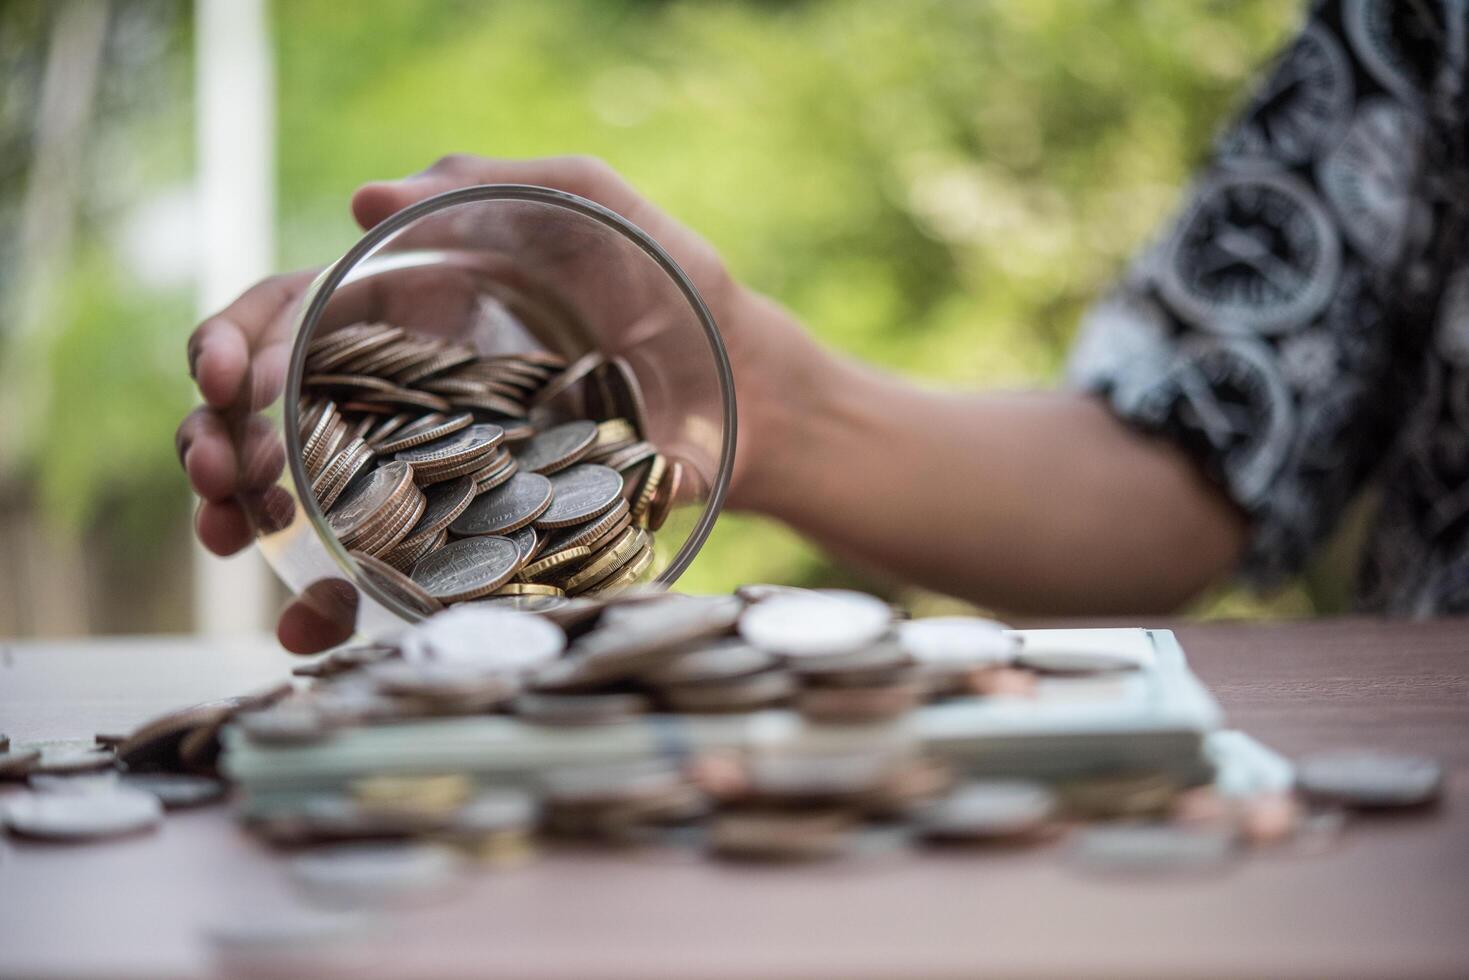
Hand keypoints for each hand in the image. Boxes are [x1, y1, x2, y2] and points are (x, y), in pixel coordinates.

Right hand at [178, 155, 825, 651]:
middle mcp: (407, 388)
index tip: (225, 377)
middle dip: (218, 440)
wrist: (748, 395)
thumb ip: (491, 186)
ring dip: (244, 521)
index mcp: (415, 308)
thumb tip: (358, 202)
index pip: (292, 315)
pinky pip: (381, 567)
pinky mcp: (474, 530)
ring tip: (231, 542)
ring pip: (305, 496)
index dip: (239, 341)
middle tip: (218, 476)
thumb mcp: (593, 206)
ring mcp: (435, 463)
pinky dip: (328, 599)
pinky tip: (308, 622)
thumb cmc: (674, 285)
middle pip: (274, 411)